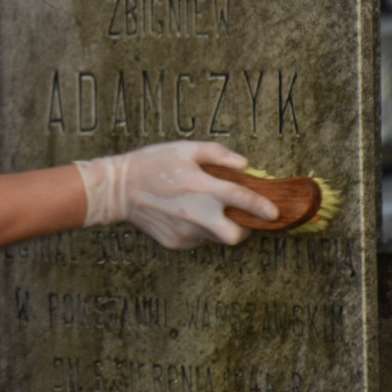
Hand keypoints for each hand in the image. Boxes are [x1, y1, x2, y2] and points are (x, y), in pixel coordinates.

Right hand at [74, 141, 278, 248]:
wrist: (117, 189)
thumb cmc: (151, 164)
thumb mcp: (183, 149)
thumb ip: (216, 154)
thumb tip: (242, 164)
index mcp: (201, 187)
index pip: (241, 199)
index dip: (262, 206)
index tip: (274, 212)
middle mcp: (196, 214)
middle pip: (235, 235)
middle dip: (243, 229)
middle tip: (239, 217)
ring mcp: (185, 232)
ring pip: (215, 237)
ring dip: (218, 226)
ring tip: (203, 208)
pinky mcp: (175, 242)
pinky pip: (197, 240)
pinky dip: (198, 230)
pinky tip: (183, 214)